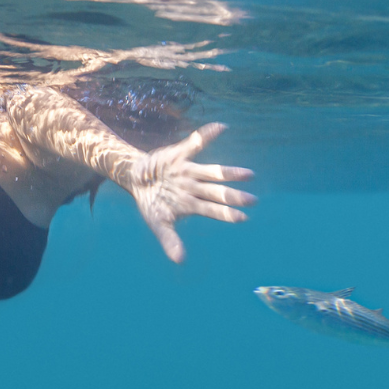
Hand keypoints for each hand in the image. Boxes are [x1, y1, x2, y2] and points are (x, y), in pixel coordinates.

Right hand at [125, 123, 254, 262]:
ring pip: (212, 172)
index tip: (243, 218)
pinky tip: (223, 127)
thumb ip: (169, 240)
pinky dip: (207, 135)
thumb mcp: (158, 223)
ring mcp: (189, 171)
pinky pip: (195, 143)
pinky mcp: (180, 155)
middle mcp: (195, 187)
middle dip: (234, 196)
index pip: (213, 210)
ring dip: (229, 173)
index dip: (227, 214)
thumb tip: (180, 261)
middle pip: (217, 192)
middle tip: (253, 200)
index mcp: (191, 204)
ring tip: (248, 174)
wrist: (135, 177)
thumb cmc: (151, 203)